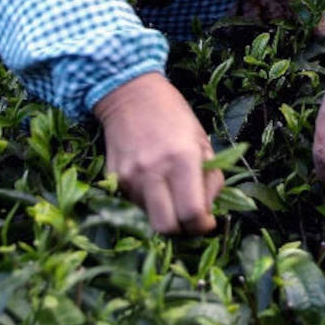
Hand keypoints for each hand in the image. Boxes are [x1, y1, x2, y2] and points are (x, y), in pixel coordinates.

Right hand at [94, 72, 223, 234]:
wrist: (130, 94)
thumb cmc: (174, 115)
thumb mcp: (202, 140)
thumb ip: (210, 178)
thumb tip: (209, 213)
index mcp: (182, 158)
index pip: (192, 213)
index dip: (202, 226)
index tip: (207, 222)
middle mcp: (154, 171)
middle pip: (166, 228)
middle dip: (181, 230)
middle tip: (189, 218)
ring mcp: (130, 177)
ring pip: (149, 218)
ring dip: (164, 213)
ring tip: (171, 190)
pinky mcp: (114, 179)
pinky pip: (134, 205)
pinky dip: (148, 202)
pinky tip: (153, 180)